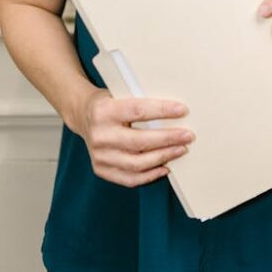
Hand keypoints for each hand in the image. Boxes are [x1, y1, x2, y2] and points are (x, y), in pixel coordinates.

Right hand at [76, 90, 194, 187]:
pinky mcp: (101, 169)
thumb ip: (140, 102)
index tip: (182, 110)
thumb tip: (175, 110)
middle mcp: (100, 135)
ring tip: (180, 150)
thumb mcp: (119, 94)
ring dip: (163, 157)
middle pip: (140, 141)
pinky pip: (129, 178)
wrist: (83, 115)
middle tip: (187, 135)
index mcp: (104, 111)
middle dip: (168, 139)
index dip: (162, 111)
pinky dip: (150, 175)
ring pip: (137, 163)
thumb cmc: (109, 103)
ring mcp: (99, 155)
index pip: (138, 111)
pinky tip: (165, 167)